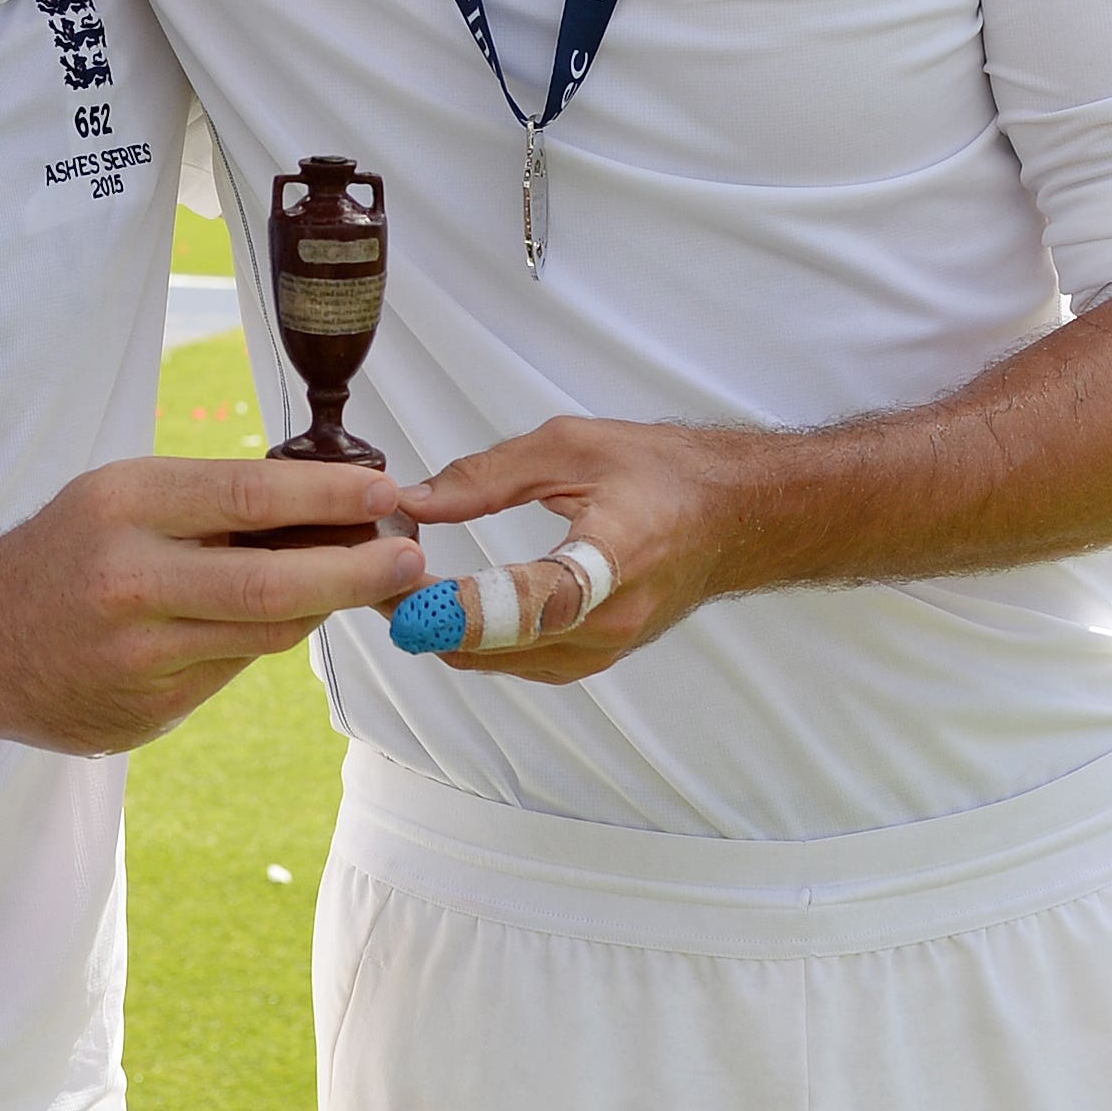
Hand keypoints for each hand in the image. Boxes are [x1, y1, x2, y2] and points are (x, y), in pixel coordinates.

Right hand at [0, 456, 422, 757]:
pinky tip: (258, 621)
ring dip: (319, 606)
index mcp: (123, 508)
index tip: (385, 495)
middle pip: (275, 581)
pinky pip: (232, 670)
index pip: (250, 495)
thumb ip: (207, 505)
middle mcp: (130, 581)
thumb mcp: (117, 499)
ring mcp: (140, 656)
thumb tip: (324, 506)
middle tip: (409, 559)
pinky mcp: (148, 710)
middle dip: (357, 570)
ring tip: (355, 581)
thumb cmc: (60, 554)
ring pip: (266, 632)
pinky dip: (256, 642)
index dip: (329, 497)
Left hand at [393, 417, 767, 681]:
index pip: (519, 605)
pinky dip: (475, 639)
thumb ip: (486, 477)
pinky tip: (447, 606)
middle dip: (421, 612)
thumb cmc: (666, 473)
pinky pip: (519, 662)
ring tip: (397, 582)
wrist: (739, 513)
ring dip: (441, 630)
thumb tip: (412, 500)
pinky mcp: (599, 657)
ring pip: (495, 661)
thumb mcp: (572, 448)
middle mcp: (608, 624)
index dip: (449, 606)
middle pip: (491, 644)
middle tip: (372, 569)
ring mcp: (604, 649)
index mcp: (611, 564)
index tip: (391, 588)